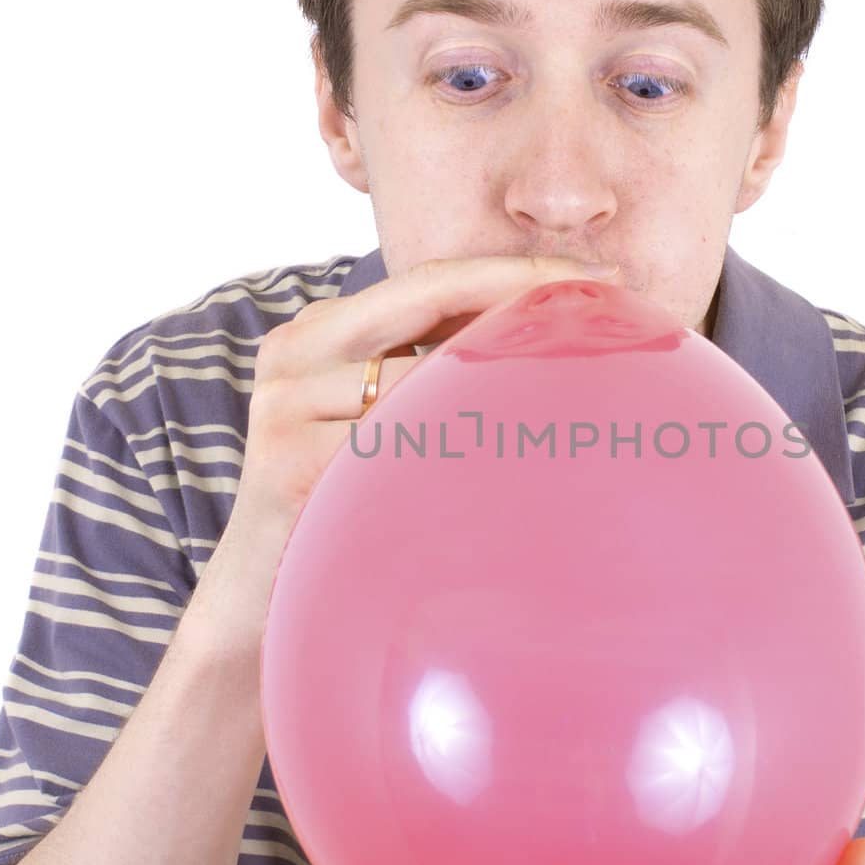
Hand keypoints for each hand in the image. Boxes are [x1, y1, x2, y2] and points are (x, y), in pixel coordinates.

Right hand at [197, 253, 612, 651]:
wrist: (257, 595)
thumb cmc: (339, 500)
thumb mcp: (378, 420)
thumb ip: (433, 372)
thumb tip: (545, 333)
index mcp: (319, 330)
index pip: (429, 280)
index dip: (511, 269)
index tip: (591, 274)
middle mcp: (294, 349)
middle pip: (424, 295)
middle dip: (521, 287)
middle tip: (607, 292)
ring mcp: (285, 403)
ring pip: (422, 372)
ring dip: (504, 377)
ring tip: (583, 379)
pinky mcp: (288, 464)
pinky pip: (397, 443)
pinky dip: (459, 446)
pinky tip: (519, 460)